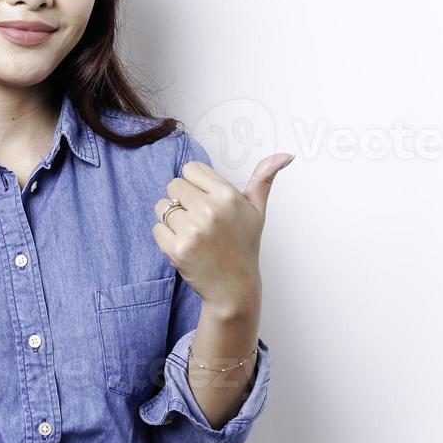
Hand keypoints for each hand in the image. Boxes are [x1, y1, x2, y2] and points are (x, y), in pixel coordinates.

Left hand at [151, 152, 293, 313]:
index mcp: (228, 196)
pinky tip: (185, 246)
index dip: (195, 184)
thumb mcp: (257, 211)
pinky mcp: (177, 249)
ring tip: (193, 234)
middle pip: (173, 185)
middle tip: (199, 220)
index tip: (206, 201)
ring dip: (172, 219)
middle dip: (182, 200)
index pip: (191, 169)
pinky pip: (157, 228)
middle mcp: (210, 211)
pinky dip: (166, 237)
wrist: (234, 287)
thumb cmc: (243, 246)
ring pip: (162, 207)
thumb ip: (264, 179)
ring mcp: (193, 231)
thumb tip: (285, 155)